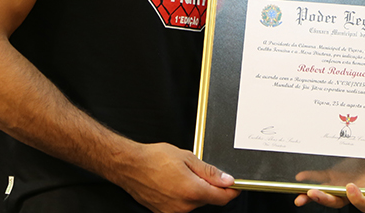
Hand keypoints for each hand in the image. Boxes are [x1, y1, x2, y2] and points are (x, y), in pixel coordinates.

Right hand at [113, 142, 238, 212]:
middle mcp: (184, 206)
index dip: (231, 190)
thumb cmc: (155, 158)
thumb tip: (227, 180)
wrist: (130, 166)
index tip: (234, 184)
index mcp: (192, 191)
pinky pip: (182, 206)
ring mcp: (173, 212)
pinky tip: (173, 182)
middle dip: (210, 186)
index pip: (222, 198)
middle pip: (208, 199)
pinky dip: (183, 195)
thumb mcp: (187, 157)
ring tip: (181, 174)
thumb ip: (209, 171)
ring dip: (195, 190)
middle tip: (198, 170)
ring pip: (195, 203)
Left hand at [295, 183, 364, 211]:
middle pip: (340, 202)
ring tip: (301, 197)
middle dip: (325, 199)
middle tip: (314, 193)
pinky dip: (310, 178)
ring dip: (314, 195)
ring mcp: (341, 185)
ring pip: (327, 195)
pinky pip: (320, 179)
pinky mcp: (332, 176)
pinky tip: (301, 177)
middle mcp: (354, 192)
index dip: (357, 199)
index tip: (351, 186)